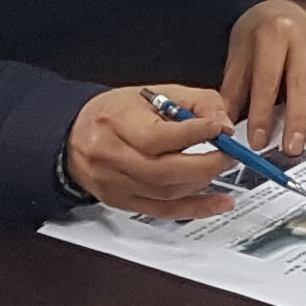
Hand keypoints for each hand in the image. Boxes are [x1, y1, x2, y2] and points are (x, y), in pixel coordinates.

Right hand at [67, 83, 242, 218]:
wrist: (76, 135)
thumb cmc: (117, 112)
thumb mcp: (155, 93)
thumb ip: (196, 102)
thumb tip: (224, 124)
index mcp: (117, 122)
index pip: (157, 137)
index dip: (195, 133)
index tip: (220, 128)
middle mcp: (112, 156)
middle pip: (164, 171)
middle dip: (206, 164)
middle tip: (228, 154)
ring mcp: (116, 184)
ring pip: (167, 193)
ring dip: (202, 183)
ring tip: (222, 167)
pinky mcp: (123, 202)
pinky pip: (164, 212)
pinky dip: (196, 209)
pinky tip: (218, 202)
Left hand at [222, 0, 305, 153]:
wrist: (287, 4)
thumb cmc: (262, 29)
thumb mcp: (240, 49)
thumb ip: (234, 86)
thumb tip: (225, 119)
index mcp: (275, 33)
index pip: (268, 79)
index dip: (262, 112)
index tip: (259, 139)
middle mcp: (304, 38)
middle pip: (302, 84)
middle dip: (298, 120)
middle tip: (294, 146)